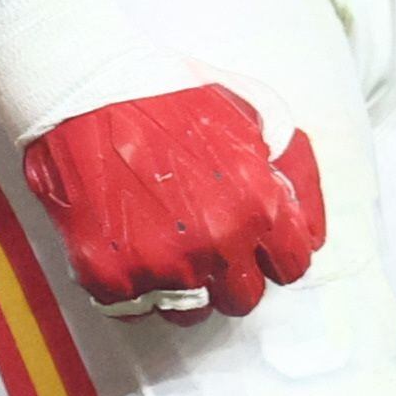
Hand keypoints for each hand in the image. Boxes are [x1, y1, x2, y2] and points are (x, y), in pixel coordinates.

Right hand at [0, 0, 321, 320]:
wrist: (84, 84)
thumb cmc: (168, 91)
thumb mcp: (254, 111)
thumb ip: (293, 170)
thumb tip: (310, 228)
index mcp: (257, 207)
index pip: (290, 268)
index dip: (268, 251)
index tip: (248, 240)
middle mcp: (216, 243)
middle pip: (242, 298)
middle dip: (226, 271)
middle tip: (196, 235)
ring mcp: (161, 264)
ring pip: (189, 311)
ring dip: (178, 284)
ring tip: (155, 240)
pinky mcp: (108, 273)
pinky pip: (131, 306)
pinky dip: (126, 281)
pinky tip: (119, 240)